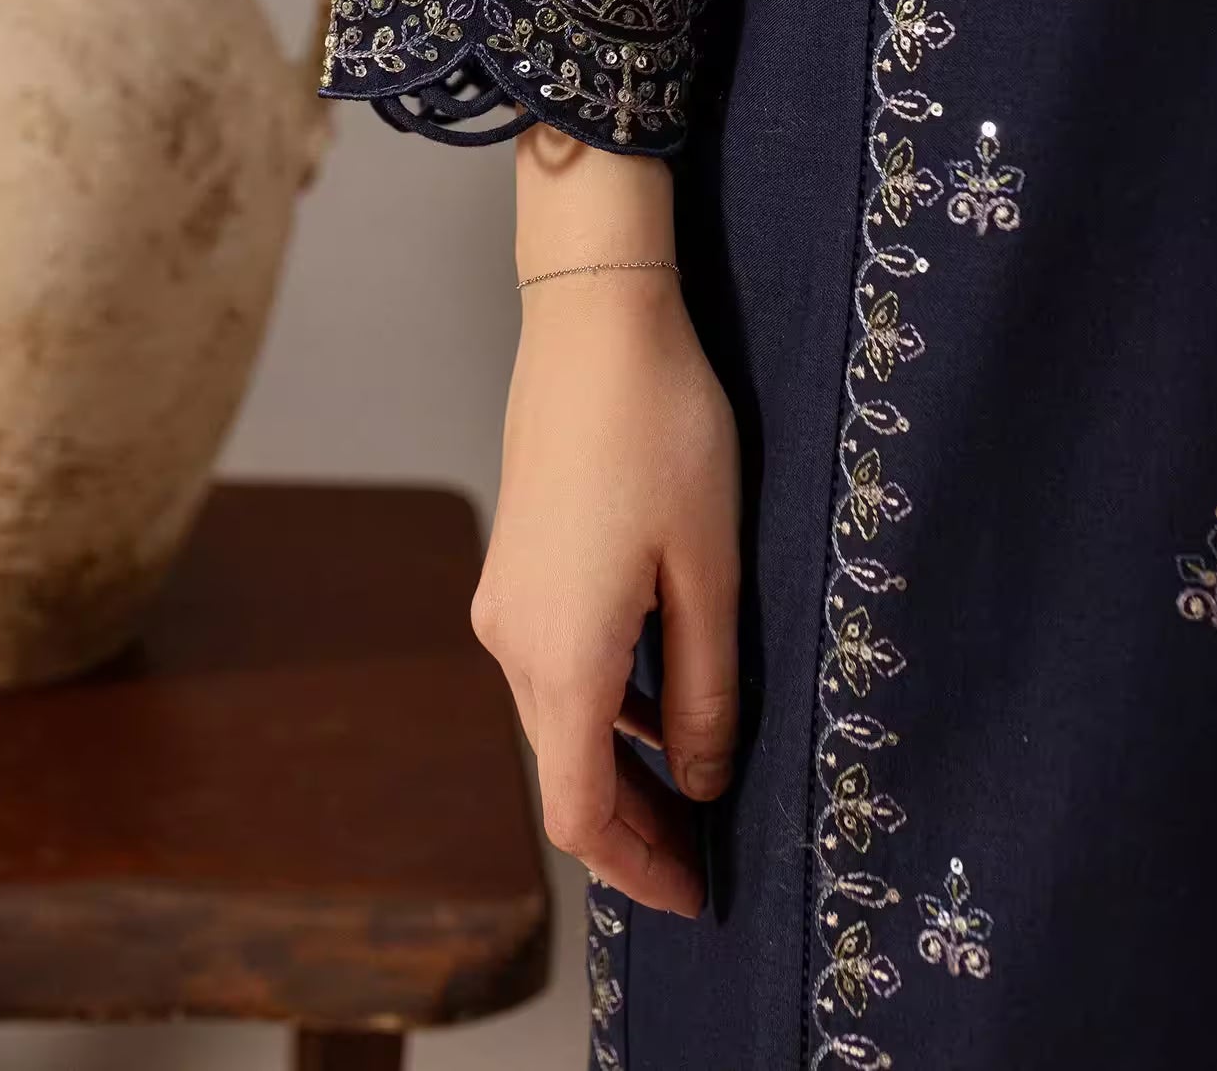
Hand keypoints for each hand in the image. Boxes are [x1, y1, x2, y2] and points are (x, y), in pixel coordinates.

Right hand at [470, 136, 740, 916]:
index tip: (700, 897)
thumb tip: (703, 782)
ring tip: (701, 781)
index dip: (639, 870)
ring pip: (558, 720)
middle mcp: (513, 639)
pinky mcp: (515, 563)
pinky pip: (553, 666)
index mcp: (563, 654)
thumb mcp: (711, 572)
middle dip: (635, 828)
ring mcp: (505, 598)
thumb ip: (706, 691)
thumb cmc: (665, 433)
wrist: (593, 319)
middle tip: (711, 855)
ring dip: (621, 765)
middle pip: (565, 775)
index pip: (582, 813)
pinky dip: (605, 707)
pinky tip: (665, 691)